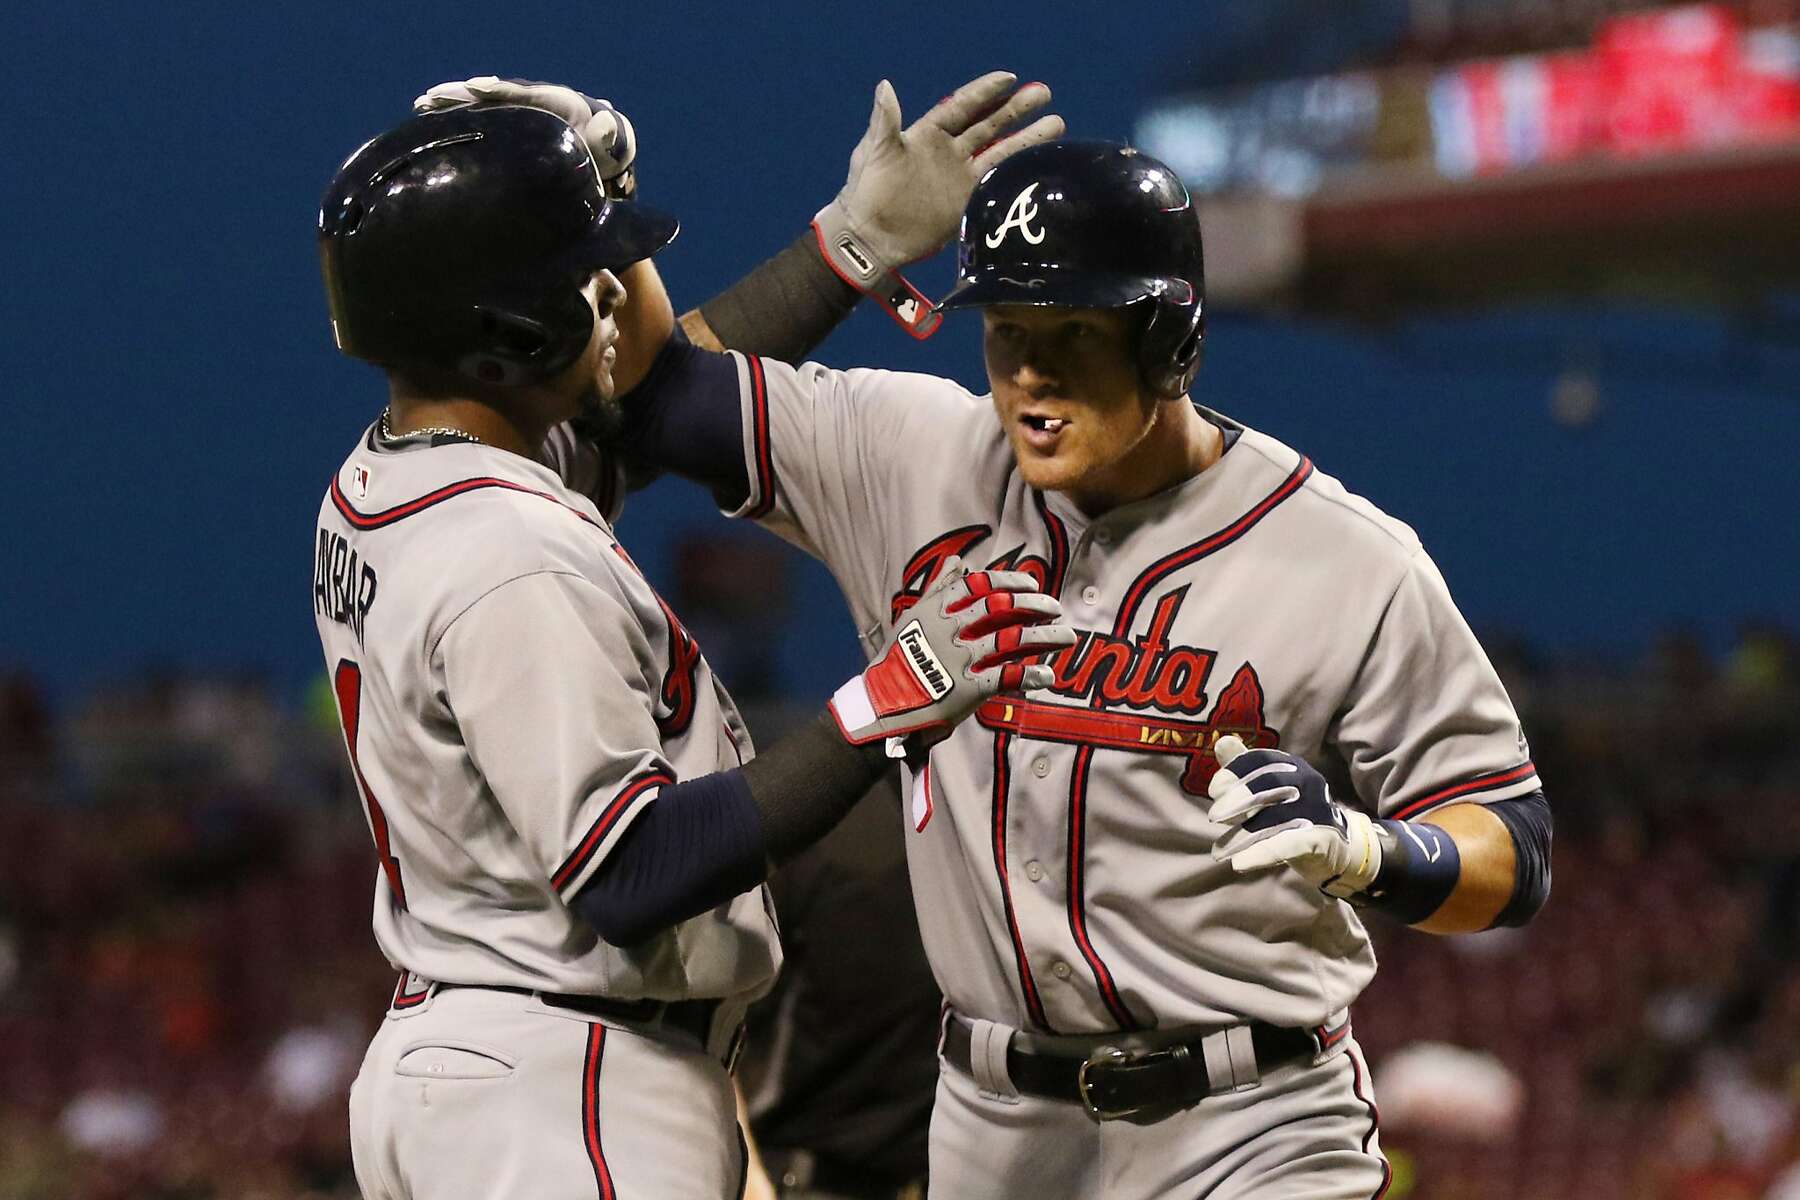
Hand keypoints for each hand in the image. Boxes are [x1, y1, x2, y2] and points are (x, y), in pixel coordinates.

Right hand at [414, 76, 637, 196]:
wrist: (600, 145)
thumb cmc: (606, 147)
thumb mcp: (612, 142)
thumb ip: (608, 136)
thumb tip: (605, 128)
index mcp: (556, 101)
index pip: (524, 94)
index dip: (500, 90)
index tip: (477, 88)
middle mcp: (531, 101)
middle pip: (492, 93)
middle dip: (463, 92)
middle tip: (433, 95)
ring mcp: (517, 112)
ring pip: (479, 102)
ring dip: (450, 101)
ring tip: (421, 103)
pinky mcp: (508, 124)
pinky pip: (478, 116)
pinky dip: (454, 116)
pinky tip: (427, 118)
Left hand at [819, 71, 1063, 270]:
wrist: (870, 237)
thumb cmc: (866, 191)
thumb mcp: (873, 152)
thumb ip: (884, 121)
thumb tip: (884, 86)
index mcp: (928, 134)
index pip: (963, 106)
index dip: (986, 92)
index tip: (1010, 78)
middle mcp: (950, 152)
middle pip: (989, 124)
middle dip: (1016, 109)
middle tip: (1044, 93)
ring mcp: (960, 177)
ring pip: (1000, 151)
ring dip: (1027, 138)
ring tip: (1057, 124)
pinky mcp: (966, 202)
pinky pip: (996, 183)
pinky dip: (1016, 173)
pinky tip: (1039, 163)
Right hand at [830, 556, 1073, 750]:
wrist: (885, 702)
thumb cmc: (898, 658)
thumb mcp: (914, 616)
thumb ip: (939, 588)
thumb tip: (958, 561)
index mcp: (938, 610)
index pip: (980, 585)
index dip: (1010, 581)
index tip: (1031, 584)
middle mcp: (952, 630)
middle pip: (1002, 608)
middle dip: (1034, 605)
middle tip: (1055, 607)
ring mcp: (962, 659)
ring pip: (1013, 640)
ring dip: (1045, 636)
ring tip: (1067, 635)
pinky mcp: (970, 689)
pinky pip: (1008, 678)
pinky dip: (1031, 675)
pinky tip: (1048, 675)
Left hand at [1207, 736, 1382, 898]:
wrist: (1338, 847)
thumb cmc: (1292, 813)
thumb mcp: (1266, 789)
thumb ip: (1242, 767)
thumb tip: (1222, 741)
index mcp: (1292, 768)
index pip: (1260, 761)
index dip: (1234, 772)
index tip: (1215, 790)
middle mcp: (1306, 784)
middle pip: (1266, 787)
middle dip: (1236, 800)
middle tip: (1213, 816)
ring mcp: (1315, 812)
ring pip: (1271, 821)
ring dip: (1240, 837)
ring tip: (1218, 852)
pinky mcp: (1319, 840)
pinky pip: (1287, 845)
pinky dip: (1261, 854)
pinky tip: (1239, 864)